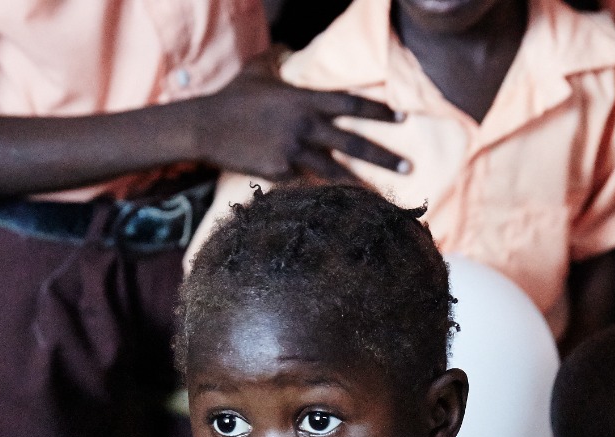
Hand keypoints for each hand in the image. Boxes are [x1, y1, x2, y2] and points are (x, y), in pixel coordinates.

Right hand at [192, 56, 407, 181]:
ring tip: (386, 198)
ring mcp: (293, 149)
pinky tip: (345, 211)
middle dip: (384, 155)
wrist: (205, 126)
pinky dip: (327, 196)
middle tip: (410, 166)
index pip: (352, 103)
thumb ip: (275, 59)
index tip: (403, 119)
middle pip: (353, 141)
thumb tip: (282, 47)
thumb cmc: (231, 98)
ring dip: (363, 184)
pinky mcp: (280, 172)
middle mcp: (305, 124)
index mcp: (305, 99)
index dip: (379, 111)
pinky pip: (309, 184)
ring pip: (337, 170)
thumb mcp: (256, 71)